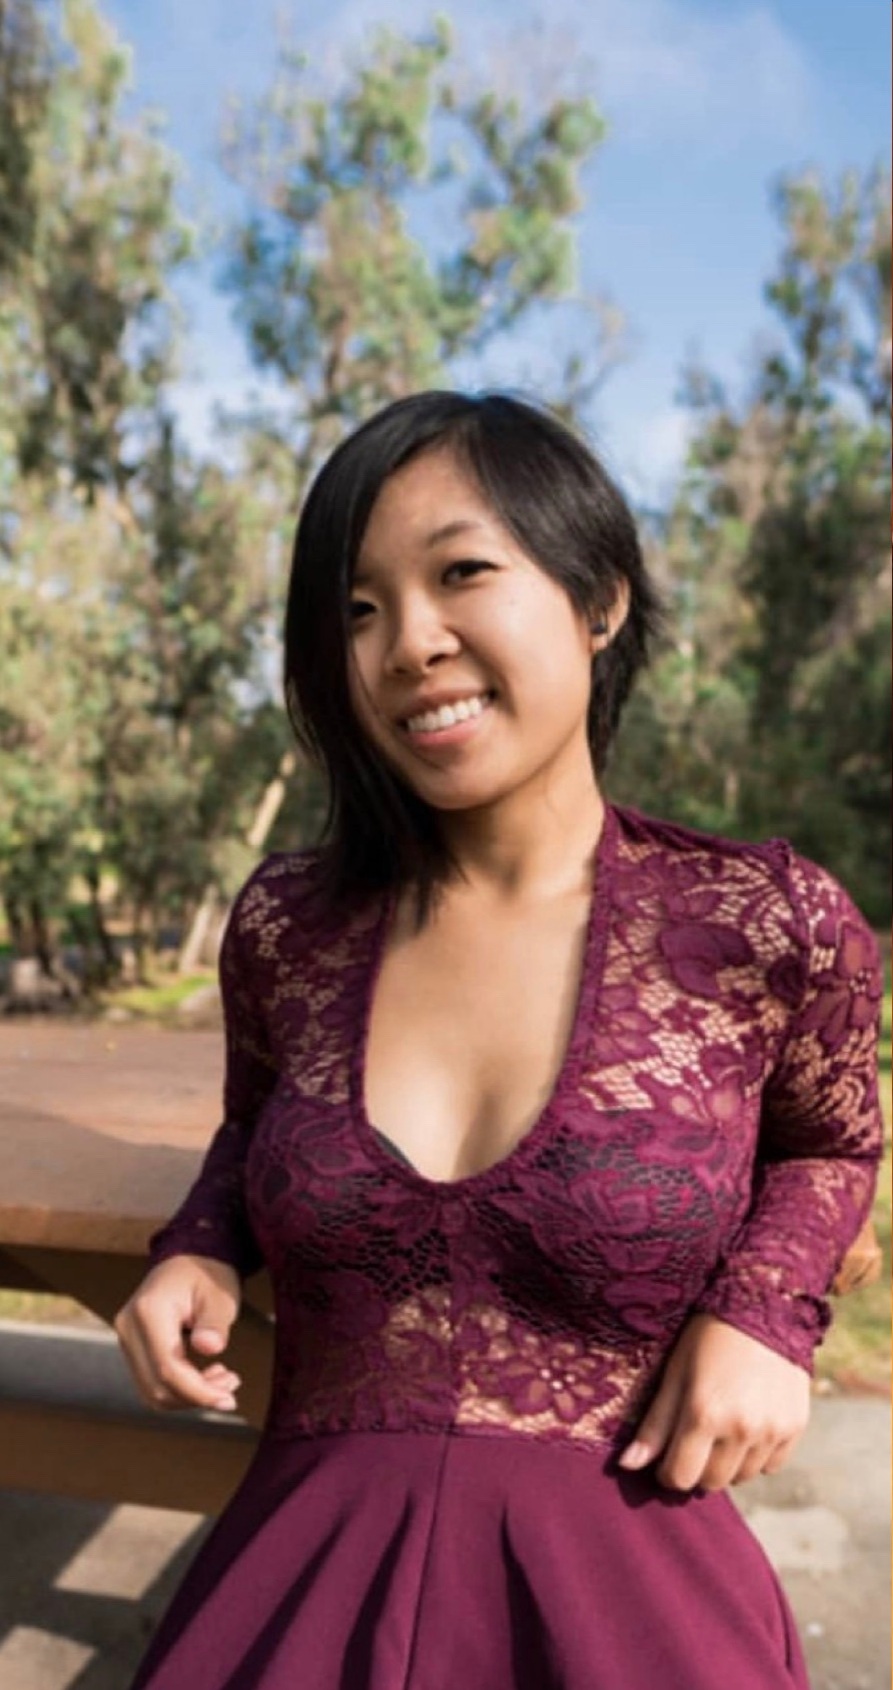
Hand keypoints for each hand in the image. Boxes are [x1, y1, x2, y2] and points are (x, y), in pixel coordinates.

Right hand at [115, 1254, 242, 1412]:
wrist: (189, 1258)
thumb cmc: (208, 1275)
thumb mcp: (220, 1296)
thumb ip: (214, 1323)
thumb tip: (209, 1348)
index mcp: (149, 1311)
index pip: (168, 1369)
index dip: (199, 1393)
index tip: (229, 1400)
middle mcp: (128, 1326)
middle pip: (157, 1386)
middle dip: (196, 1397)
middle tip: (231, 1386)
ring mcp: (126, 1338)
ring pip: (152, 1391)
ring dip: (188, 1397)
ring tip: (223, 1380)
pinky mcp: (132, 1346)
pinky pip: (151, 1381)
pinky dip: (179, 1389)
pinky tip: (205, 1377)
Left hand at [618, 1313, 810, 1491]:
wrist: (764, 1304)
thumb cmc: (708, 1335)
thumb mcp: (675, 1372)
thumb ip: (654, 1424)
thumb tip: (627, 1466)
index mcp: (704, 1414)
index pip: (680, 1477)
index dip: (667, 1471)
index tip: (666, 1456)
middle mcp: (741, 1428)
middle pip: (711, 1482)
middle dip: (697, 1468)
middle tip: (693, 1440)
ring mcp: (772, 1430)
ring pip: (743, 1476)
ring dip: (727, 1463)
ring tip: (721, 1428)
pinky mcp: (795, 1426)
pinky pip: (771, 1465)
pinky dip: (757, 1456)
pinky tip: (748, 1426)